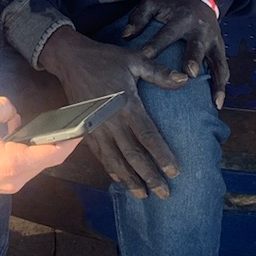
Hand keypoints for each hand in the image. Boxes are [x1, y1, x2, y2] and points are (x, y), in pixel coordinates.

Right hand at [0, 98, 80, 194]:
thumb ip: (0, 107)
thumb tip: (11, 116)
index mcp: (13, 162)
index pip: (53, 152)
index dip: (70, 140)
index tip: (84, 129)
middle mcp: (15, 178)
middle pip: (46, 159)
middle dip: (56, 142)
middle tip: (69, 125)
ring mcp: (7, 184)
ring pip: (33, 163)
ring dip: (35, 146)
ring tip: (37, 128)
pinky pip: (21, 167)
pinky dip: (24, 152)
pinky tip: (13, 138)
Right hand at [38, 27, 188, 199]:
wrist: (71, 59)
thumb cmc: (105, 59)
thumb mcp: (134, 60)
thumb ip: (159, 73)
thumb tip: (185, 80)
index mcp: (127, 105)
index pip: (148, 136)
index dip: (162, 156)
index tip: (175, 172)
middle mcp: (111, 121)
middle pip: (133, 155)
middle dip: (150, 176)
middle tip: (165, 194)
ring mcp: (97, 128)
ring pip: (115, 161)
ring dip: (130, 180)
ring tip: (143, 195)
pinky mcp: (86, 130)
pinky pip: (100, 155)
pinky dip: (111, 170)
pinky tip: (121, 180)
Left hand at [122, 0, 228, 109]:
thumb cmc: (172, 4)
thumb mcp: (153, 2)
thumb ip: (138, 17)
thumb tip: (125, 36)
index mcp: (182, 17)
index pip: (168, 33)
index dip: (157, 44)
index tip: (147, 56)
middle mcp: (200, 30)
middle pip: (197, 45)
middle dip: (194, 58)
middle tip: (190, 73)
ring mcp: (213, 40)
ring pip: (217, 61)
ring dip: (216, 80)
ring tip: (214, 100)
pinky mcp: (220, 48)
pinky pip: (223, 68)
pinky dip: (222, 84)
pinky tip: (218, 102)